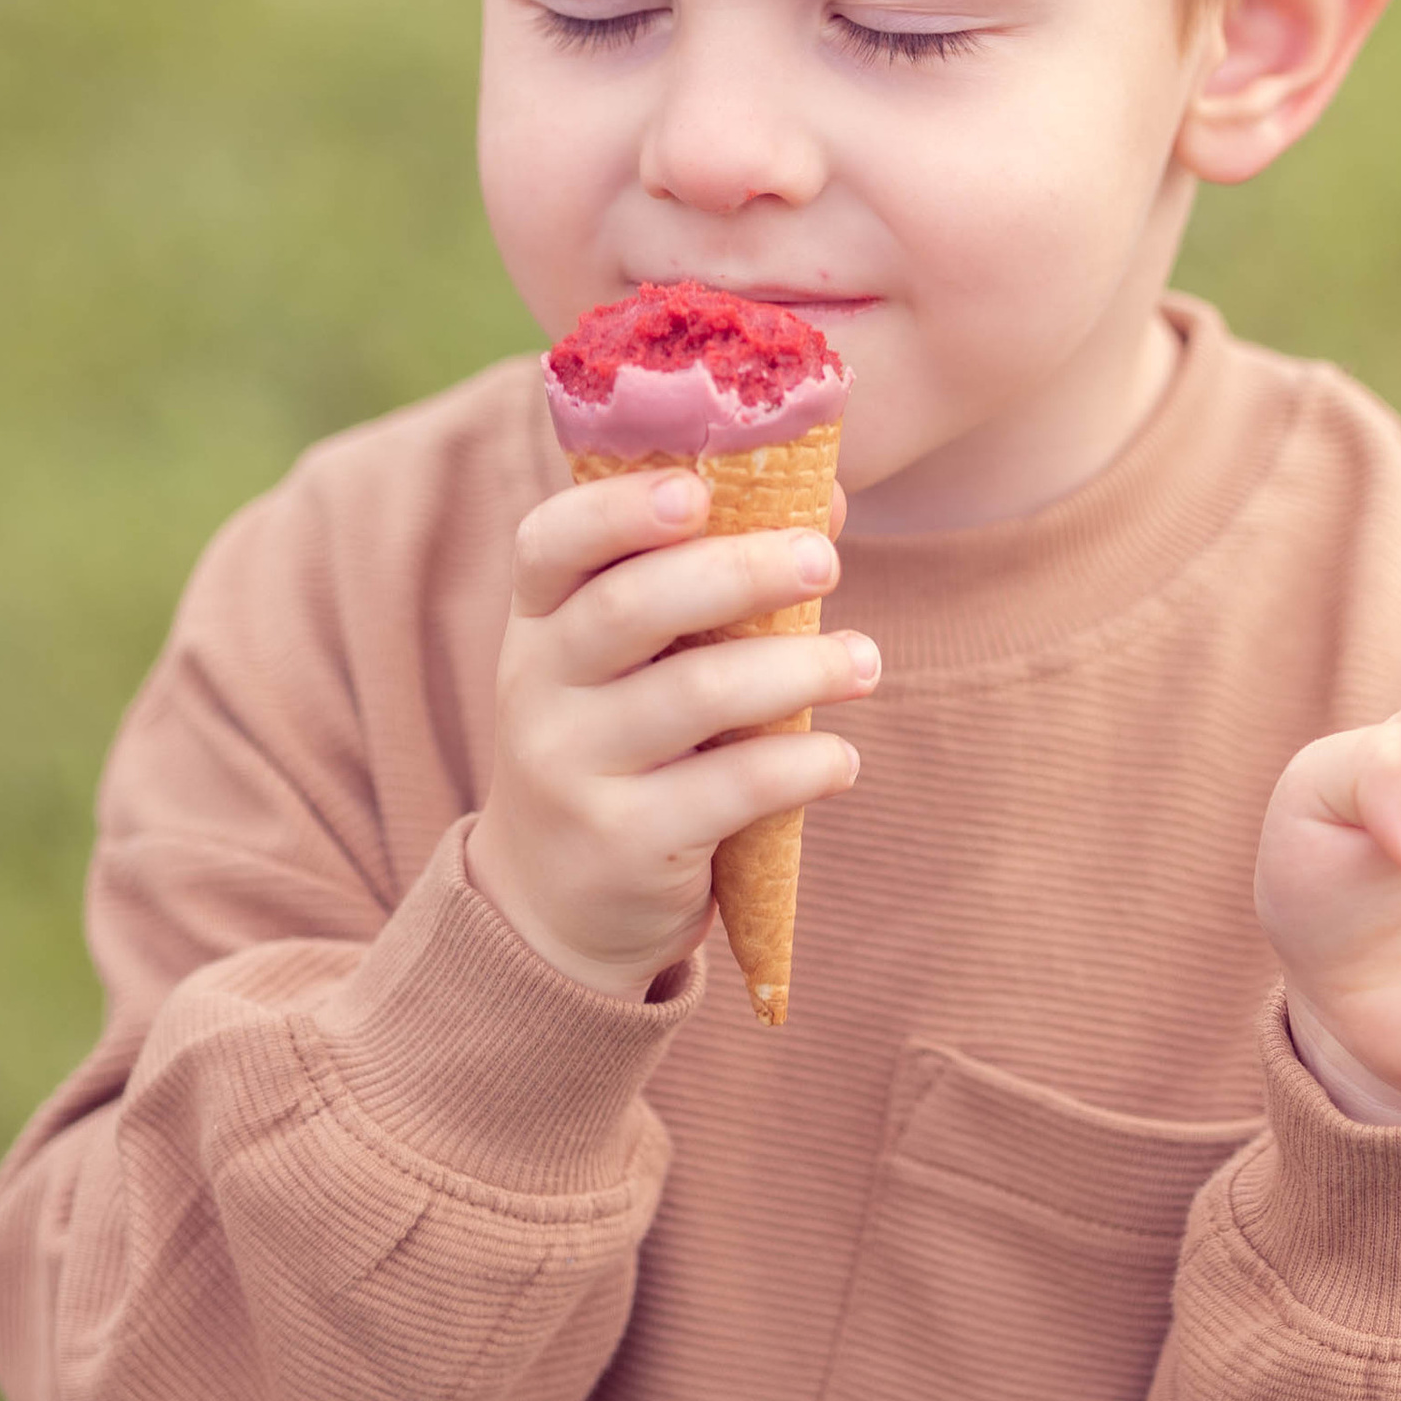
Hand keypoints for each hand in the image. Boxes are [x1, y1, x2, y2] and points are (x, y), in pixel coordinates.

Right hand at [467, 470, 877, 1001]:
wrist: (555, 908)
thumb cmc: (623, 751)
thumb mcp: (630, 669)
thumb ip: (707, 585)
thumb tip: (824, 501)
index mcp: (537, 624)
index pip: (551, 542)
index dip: (619, 508)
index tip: (699, 491)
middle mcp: (536, 689)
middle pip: (630, 606)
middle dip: (740, 572)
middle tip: (824, 562)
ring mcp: (571, 770)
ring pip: (696, 694)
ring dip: (799, 667)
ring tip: (864, 662)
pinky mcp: (622, 844)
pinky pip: (731, 788)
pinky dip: (804, 764)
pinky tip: (841, 760)